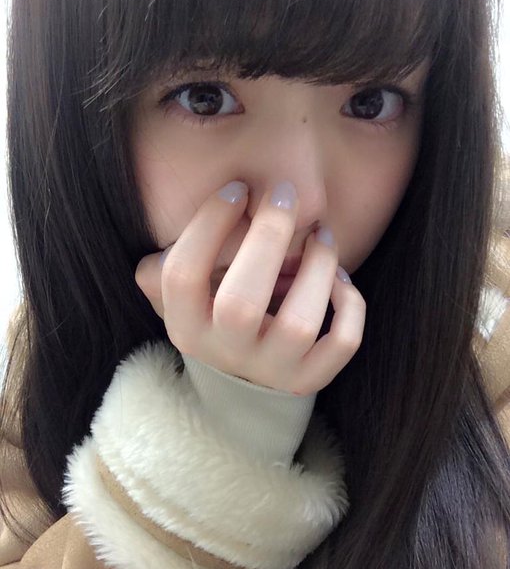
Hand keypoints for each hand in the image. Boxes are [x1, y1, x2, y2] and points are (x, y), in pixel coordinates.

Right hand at [135, 181, 365, 395]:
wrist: (243, 379)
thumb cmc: (214, 315)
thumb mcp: (182, 295)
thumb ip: (165, 265)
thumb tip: (174, 232)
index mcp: (185, 328)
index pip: (182, 276)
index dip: (208, 224)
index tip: (237, 190)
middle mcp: (224, 355)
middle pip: (240, 304)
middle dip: (267, 238)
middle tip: (283, 194)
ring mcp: (270, 371)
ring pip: (299, 325)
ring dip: (318, 268)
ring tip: (322, 235)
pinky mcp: (309, 379)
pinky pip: (342, 344)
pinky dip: (350, 306)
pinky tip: (338, 279)